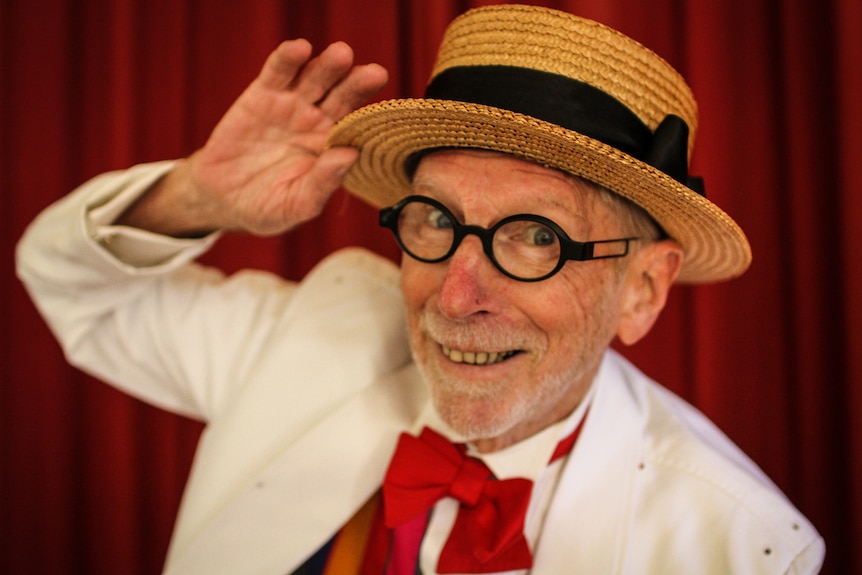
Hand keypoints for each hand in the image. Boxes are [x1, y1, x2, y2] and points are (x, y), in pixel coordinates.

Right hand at [120, 39, 387, 236]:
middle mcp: (319, 122)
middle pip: (343, 97)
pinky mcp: (264, 94)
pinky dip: (288, 59)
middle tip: (374, 75)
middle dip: (358, 85)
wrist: (223, 198)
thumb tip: (351, 155)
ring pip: (316, 80)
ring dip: (329, 66)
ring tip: (341, 56)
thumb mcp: (296, 205)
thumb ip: (322, 184)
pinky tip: (300, 49)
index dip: (373, 116)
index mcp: (334, 149)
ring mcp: (293, 106)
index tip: (387, 120)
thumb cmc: (268, 207)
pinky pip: (279, 72)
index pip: (359, 128)